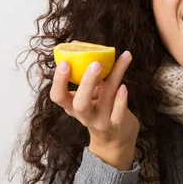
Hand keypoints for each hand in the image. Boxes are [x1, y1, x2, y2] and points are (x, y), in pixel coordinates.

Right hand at [50, 51, 138, 169]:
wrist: (115, 139)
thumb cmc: (100, 109)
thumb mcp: (89, 95)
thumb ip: (86, 76)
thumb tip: (79, 45)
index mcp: (72, 106)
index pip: (57, 97)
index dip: (59, 81)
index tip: (65, 63)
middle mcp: (85, 115)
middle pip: (80, 103)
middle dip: (86, 83)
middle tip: (95, 64)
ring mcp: (101, 121)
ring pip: (106, 99)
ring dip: (114, 77)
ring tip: (124, 58)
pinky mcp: (117, 125)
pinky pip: (118, 114)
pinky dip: (121, 101)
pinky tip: (124, 87)